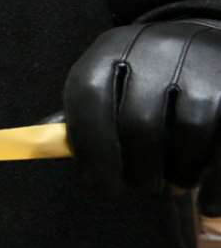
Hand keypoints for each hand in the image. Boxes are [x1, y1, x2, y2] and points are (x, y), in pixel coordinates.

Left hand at [63, 20, 220, 194]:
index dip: (90, 148)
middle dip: (138, 170)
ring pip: (190, 130)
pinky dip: (217, 184)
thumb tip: (45, 145)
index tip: (99, 187)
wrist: (209, 43)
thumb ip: (85, 115)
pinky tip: (207, 205)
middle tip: (141, 189)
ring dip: (180, 173)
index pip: (89, 97)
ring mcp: (203, 62)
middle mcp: (157, 48)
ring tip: (175, 186)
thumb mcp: (110, 83)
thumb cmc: (147, 78)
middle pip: (141, 122)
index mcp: (111, 48)